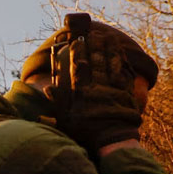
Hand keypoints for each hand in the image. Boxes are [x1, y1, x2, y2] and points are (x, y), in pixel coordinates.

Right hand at [48, 34, 141, 150]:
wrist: (111, 140)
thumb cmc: (85, 132)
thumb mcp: (66, 120)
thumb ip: (58, 102)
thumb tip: (47, 88)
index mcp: (81, 93)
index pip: (77, 68)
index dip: (77, 54)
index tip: (77, 41)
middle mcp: (96, 87)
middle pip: (95, 62)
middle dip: (94, 46)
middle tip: (94, 33)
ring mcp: (112, 89)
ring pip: (110, 65)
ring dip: (109, 49)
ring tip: (108, 37)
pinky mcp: (124, 93)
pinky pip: (122, 73)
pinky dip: (121, 62)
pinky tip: (120, 53)